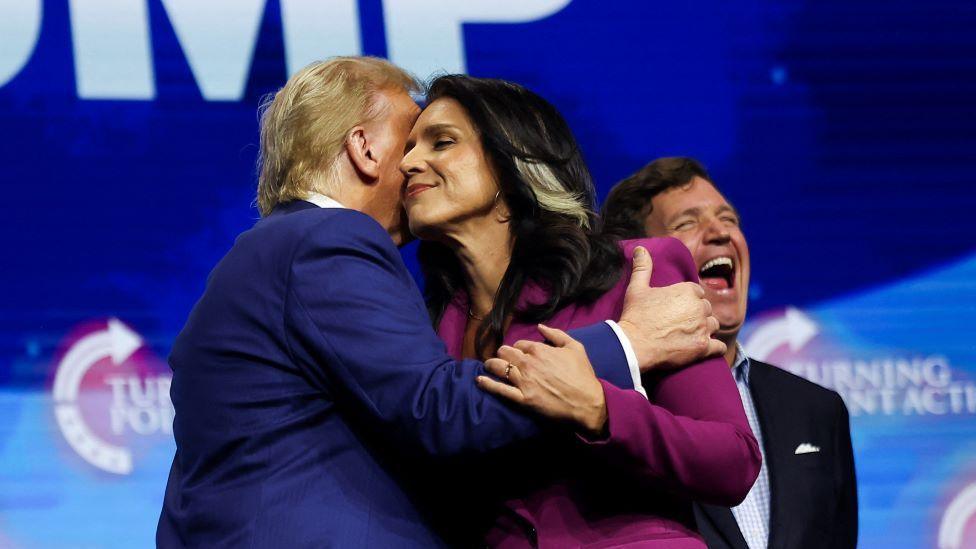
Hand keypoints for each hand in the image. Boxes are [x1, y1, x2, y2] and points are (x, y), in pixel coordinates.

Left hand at [476, 325, 607, 435]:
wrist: (587, 403)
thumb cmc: (583, 375)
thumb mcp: (575, 347)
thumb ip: (556, 334)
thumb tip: (540, 326)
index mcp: (540, 350)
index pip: (519, 344)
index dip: (518, 348)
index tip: (519, 353)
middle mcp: (528, 363)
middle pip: (505, 353)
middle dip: (502, 354)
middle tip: (502, 358)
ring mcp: (524, 381)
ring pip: (499, 368)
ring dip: (491, 365)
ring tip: (488, 366)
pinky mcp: (522, 399)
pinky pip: (499, 389)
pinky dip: (487, 384)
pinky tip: (479, 380)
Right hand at [618, 246, 725, 371]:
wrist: (633, 346)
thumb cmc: (635, 316)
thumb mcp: (636, 288)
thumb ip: (642, 267)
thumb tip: (640, 249)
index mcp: (687, 291)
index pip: (697, 292)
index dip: (687, 300)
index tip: (677, 308)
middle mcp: (699, 307)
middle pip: (706, 309)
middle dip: (697, 314)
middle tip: (681, 322)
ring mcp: (703, 328)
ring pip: (713, 325)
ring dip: (705, 329)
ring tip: (690, 335)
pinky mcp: (703, 348)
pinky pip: (719, 347)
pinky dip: (714, 348)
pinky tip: (705, 347)